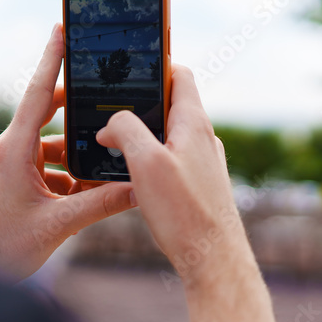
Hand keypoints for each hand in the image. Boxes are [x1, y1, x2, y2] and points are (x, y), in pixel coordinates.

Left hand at [0, 24, 135, 280]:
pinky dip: (71, 173)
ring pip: (55, 145)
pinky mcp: (17, 180)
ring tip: (110, 162)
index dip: (52, 59)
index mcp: (15, 149)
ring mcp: (13, 164)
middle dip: (81, 110)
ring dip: (80, 154)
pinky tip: (93, 189)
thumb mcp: (56, 225)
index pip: (39, 93)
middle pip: (52, 114)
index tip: (62, 28)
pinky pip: (50, 166)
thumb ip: (100, 204)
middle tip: (110, 96)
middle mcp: (12, 149)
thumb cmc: (1, 248)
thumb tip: (138, 189)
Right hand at [96, 65, 283, 321]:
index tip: (130, 60)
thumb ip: (125, 130)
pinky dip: (150, 157)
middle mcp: (203, 138)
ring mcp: (202, 162)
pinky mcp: (198, 185)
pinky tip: (130, 174)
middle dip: (140, 100)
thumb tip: (109, 125)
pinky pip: (171, 159)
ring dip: (143, 132)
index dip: (155, 62)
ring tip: (112, 140)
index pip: (179, 74)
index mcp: (193, 123)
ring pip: (169, 134)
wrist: (213, 261)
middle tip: (107, 104)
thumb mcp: (146, 163)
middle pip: (171, 103)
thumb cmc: (185, 212)